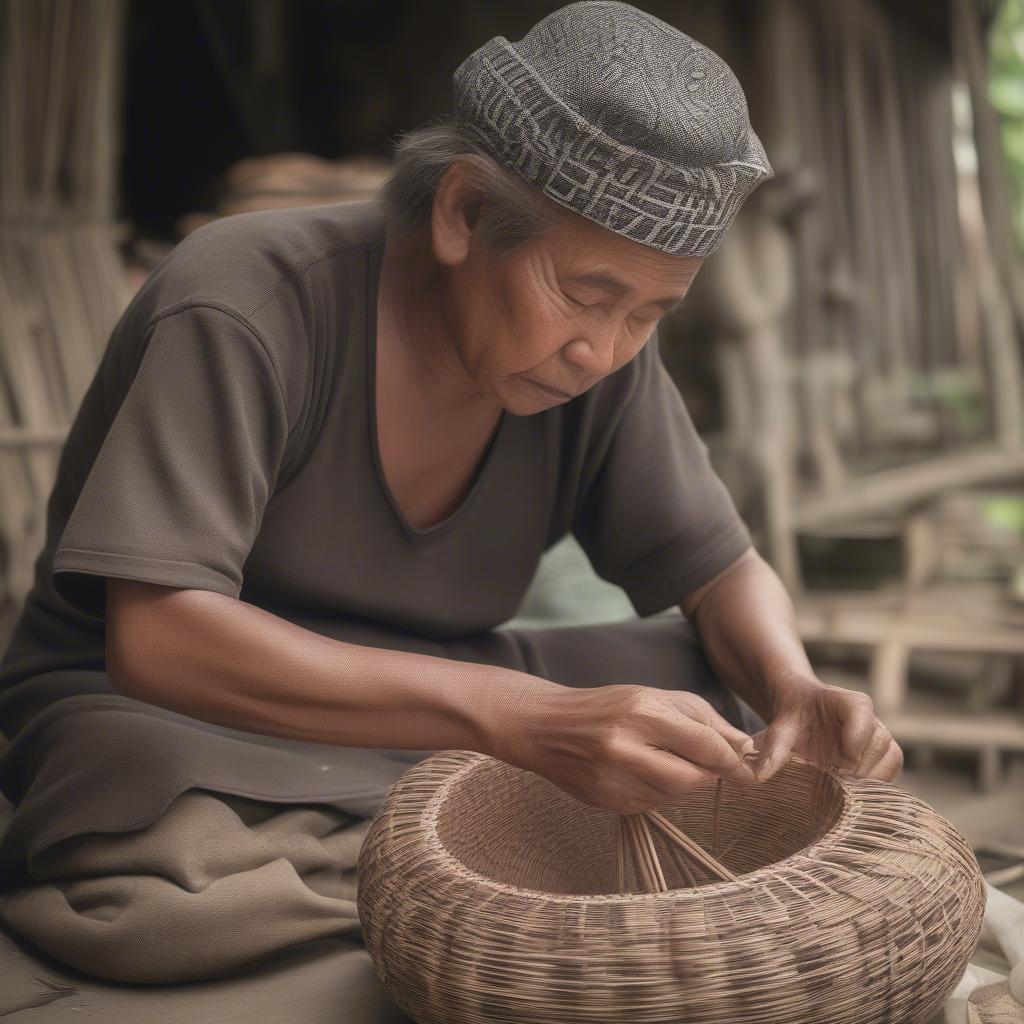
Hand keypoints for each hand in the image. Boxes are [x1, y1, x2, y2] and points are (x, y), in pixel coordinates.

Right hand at [489, 682, 757, 814]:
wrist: (546, 727)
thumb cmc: (606, 705)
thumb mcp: (652, 696)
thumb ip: (701, 718)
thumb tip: (743, 747)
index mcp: (641, 712)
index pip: (705, 746)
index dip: (734, 761)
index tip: (749, 769)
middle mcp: (626, 748)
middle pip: (692, 778)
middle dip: (708, 774)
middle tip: (712, 767)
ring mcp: (613, 779)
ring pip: (673, 795)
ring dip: (683, 783)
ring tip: (669, 762)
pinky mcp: (605, 802)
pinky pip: (651, 805)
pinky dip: (658, 793)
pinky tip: (644, 773)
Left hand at [751, 675, 904, 782]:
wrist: (801, 716)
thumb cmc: (792, 718)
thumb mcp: (780, 728)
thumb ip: (774, 748)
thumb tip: (759, 777)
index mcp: (846, 701)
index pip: (861, 711)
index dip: (855, 737)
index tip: (842, 761)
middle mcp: (869, 717)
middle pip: (880, 742)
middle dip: (859, 768)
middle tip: (836, 784)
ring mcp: (879, 737)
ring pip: (891, 758)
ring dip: (869, 779)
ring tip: (842, 789)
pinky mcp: (883, 756)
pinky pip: (891, 771)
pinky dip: (875, 785)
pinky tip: (850, 792)